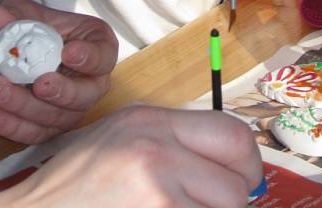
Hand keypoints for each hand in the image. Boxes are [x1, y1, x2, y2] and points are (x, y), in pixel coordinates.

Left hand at [0, 0, 117, 143]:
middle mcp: (88, 79)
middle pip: (88, 94)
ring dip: (25, 106)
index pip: (104, 55)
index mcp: (92, 44)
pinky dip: (12, 126)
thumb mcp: (11, 13)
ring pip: (56, 117)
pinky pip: (33, 134)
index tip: (68, 52)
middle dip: (64, 92)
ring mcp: (68, 107)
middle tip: (40, 84)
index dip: (91, 57)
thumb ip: (6, 16)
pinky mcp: (45, 127)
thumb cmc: (18, 27)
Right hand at [4, 105, 263, 207]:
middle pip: (236, 185)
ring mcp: (154, 194)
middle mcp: (156, 151)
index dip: (247, 166)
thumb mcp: (123, 137)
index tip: (243, 182)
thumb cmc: (73, 186)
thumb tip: (232, 162)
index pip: (233, 136)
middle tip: (211, 206)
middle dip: (231, 204)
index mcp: (152, 121)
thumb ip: (175, 141)